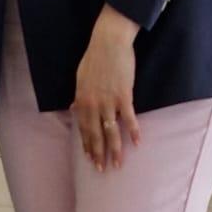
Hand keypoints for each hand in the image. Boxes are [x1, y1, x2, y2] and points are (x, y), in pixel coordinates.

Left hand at [73, 6, 140, 171]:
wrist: (108, 42)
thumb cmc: (94, 58)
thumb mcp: (80, 77)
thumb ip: (79, 95)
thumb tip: (74, 106)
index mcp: (82, 100)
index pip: (83, 128)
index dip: (87, 145)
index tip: (89, 158)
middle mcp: (93, 104)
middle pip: (96, 134)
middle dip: (99, 153)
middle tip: (102, 170)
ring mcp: (109, 101)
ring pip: (111, 131)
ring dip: (115, 149)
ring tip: (118, 164)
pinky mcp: (124, 95)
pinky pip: (129, 118)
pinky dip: (133, 131)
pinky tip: (137, 143)